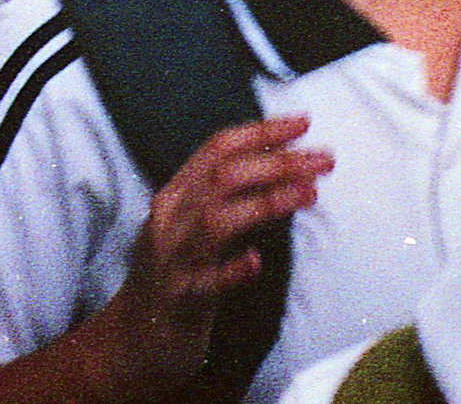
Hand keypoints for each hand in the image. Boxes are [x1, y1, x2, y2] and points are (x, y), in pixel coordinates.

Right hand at [82, 115, 331, 389]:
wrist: (136, 336)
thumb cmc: (177, 275)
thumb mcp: (193, 226)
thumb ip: (226, 198)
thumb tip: (286, 167)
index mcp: (174, 195)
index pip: (217, 148)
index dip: (261, 131)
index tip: (303, 123)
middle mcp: (169, 219)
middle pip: (222, 176)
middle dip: (277, 161)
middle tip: (324, 158)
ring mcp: (172, 259)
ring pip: (217, 220)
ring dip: (267, 202)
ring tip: (309, 193)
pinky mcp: (180, 300)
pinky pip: (206, 282)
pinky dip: (231, 269)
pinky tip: (256, 261)